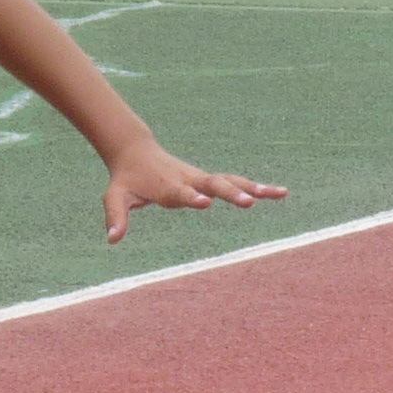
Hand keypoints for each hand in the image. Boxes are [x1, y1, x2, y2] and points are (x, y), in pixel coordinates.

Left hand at [101, 140, 285, 243]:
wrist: (136, 152)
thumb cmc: (126, 179)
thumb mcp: (115, 197)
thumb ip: (116, 217)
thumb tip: (112, 240)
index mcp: (166, 185)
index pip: (181, 192)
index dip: (191, 197)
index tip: (205, 202)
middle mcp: (189, 179)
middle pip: (214, 184)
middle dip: (231, 193)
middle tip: (249, 202)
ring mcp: (202, 178)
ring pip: (231, 180)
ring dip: (254, 187)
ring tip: (280, 193)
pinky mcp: (209, 180)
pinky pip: (236, 182)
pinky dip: (257, 186)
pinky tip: (279, 193)